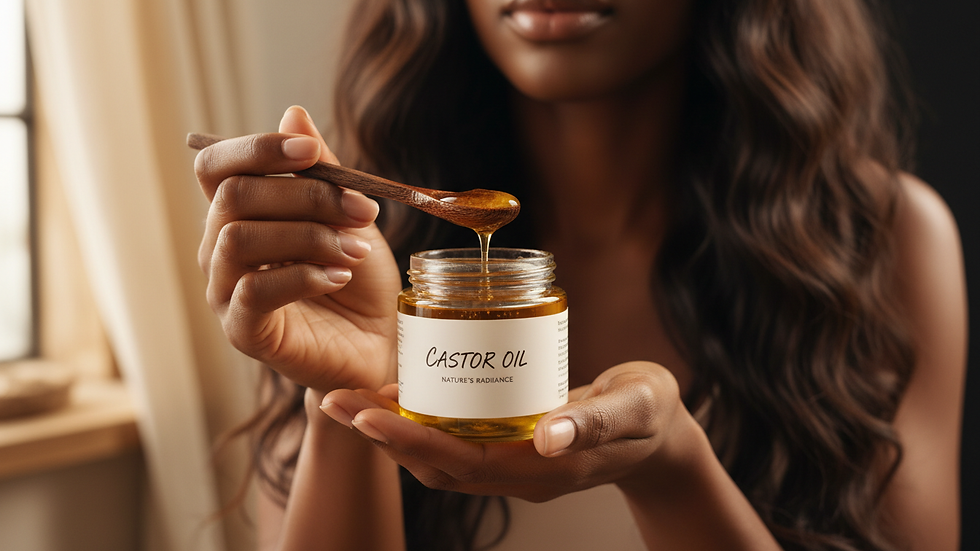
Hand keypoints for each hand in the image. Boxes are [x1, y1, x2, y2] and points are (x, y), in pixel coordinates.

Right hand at [194, 106, 402, 391]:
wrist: (379, 344)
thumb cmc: (360, 280)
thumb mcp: (348, 217)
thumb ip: (321, 172)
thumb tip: (294, 114)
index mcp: (240, 215)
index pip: (217, 166)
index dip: (256, 149)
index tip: (309, 153)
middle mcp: (220, 249)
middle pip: (234, 197)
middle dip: (305, 196)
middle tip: (363, 211)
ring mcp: (225, 292)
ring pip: (239, 240)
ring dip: (308, 236)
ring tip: (355, 249)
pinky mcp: (242, 330)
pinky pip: (255, 291)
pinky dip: (303, 276)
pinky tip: (338, 276)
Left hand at [319, 362, 699, 501]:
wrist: (661, 434)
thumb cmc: (651, 413)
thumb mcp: (635, 407)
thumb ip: (596, 420)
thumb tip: (550, 436)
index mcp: (545, 469)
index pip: (464, 462)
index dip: (412, 441)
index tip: (367, 414)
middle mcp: (520, 473)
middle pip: (438, 464)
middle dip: (384, 436)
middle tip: (336, 401)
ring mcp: (514, 463)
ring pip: (440, 456)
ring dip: (394, 431)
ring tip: (353, 400)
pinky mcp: (512, 446)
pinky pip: (456, 442)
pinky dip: (422, 423)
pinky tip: (403, 396)